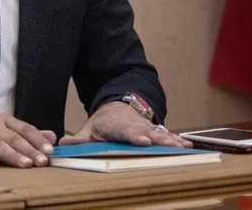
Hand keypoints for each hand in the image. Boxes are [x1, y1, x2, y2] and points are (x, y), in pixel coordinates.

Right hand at [0, 113, 56, 168]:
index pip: (24, 128)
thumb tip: (51, 136)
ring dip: (12, 155)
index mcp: (2, 120)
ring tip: (26, 164)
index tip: (51, 150)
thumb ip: (26, 133)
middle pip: (13, 138)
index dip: (38, 139)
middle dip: (29, 150)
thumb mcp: (2, 127)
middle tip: (43, 161)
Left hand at [58, 101, 192, 148]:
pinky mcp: (156, 131)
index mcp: (119, 125)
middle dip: (160, 139)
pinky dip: (178, 139)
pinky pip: (168, 136)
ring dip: (172, 140)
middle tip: (171, 146)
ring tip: (184, 146)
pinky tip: (188, 146)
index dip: (136, 136)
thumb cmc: (105, 120)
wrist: (121, 104)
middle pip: (150, 132)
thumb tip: (63, 144)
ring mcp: (148, 127)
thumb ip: (79, 139)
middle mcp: (137, 125)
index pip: (128, 131)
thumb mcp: (91, 127)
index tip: (143, 141)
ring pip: (162, 133)